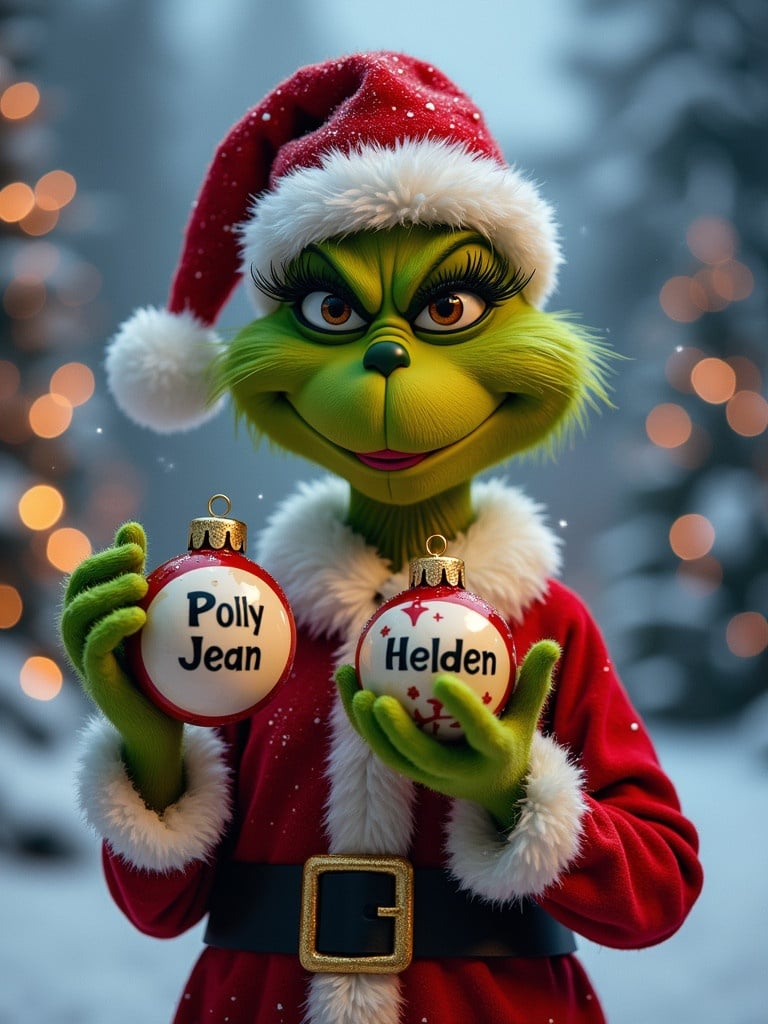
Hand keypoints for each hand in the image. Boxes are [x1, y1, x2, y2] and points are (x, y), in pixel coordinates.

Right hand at [61, 523, 182, 810]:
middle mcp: (85, 639)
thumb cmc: (171, 679)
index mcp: (99, 622)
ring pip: (76, 619)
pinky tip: (140, 615)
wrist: (164, 731)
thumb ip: (176, 601)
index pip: (88, 579)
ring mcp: (88, 662)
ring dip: (104, 594)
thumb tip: (208, 551)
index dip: (105, 554)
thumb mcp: (174, 634)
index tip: (135, 537)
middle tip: (136, 555)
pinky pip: (94, 650)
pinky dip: (112, 627)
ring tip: (138, 582)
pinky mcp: (98, 684)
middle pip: (75, 593)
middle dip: (101, 566)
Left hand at [336, 640, 559, 829]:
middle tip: (378, 698)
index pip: (479, 732)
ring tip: (353, 688)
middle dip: (397, 732)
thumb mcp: (528, 713)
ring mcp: (429, 777)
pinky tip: (346, 682)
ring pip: (392, 757)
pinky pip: (379, 746)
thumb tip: (551, 644)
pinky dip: (360, 720)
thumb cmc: (511, 736)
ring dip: (367, 727)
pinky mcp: (408, 773)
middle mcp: (457, 773)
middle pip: (422, 757)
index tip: (442, 680)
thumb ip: (535, 680)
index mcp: (492, 755)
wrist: (495, 787)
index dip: (462, 709)